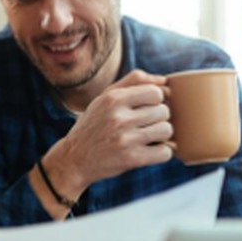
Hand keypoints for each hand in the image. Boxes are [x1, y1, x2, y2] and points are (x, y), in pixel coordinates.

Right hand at [51, 71, 172, 192]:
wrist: (74, 159)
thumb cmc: (94, 125)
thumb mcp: (105, 98)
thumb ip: (133, 82)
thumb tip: (165, 80)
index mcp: (113, 99)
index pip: (156, 92)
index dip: (156, 100)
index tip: (147, 108)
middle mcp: (118, 118)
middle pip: (163, 111)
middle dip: (159, 118)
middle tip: (146, 125)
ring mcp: (125, 139)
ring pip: (166, 130)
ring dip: (162, 135)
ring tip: (149, 137)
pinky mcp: (131, 159)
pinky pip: (164, 152)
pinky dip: (162, 152)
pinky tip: (151, 151)